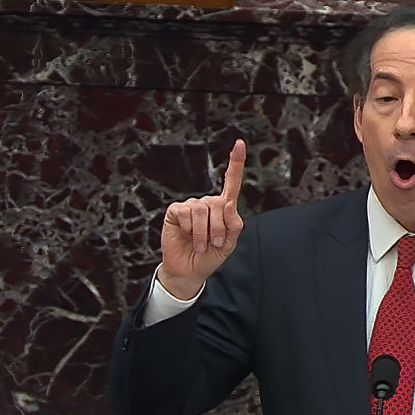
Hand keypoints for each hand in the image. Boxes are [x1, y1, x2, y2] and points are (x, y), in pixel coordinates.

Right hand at [157, 139, 246, 298]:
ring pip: (203, 210)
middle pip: (219, 204)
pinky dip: (191, 229)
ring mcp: (191, 206)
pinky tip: (188, 236)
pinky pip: (187, 213)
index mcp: (224, 208)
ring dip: (205, 233)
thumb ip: (234, 225)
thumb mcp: (229, 244)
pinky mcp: (176, 212)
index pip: (231, 182)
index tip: (239, 143)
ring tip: (202, 245)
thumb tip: (228, 203)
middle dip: (219, 228)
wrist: (189, 271)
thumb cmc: (210, 257)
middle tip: (214, 245)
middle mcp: (207, 203)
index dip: (235, 163)